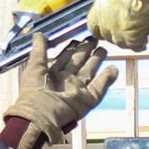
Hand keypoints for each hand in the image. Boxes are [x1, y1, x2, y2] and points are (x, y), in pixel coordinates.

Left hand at [5, 34, 117, 148]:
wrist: (41, 115)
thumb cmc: (35, 91)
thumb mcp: (34, 66)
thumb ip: (39, 50)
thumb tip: (38, 33)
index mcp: (53, 73)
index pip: (65, 57)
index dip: (72, 47)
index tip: (78, 37)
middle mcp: (67, 80)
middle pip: (80, 62)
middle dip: (86, 51)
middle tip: (94, 39)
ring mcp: (78, 90)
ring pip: (90, 72)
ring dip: (97, 60)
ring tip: (104, 49)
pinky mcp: (87, 100)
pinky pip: (99, 88)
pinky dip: (106, 79)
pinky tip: (114, 68)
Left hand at [87, 0, 148, 50]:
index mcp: (96, 14)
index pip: (95, 28)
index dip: (103, 27)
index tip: (109, 25)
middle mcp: (104, 26)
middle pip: (109, 38)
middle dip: (117, 34)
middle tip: (126, 28)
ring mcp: (118, 34)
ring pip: (123, 44)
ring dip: (129, 40)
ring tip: (137, 34)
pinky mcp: (133, 38)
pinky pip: (137, 46)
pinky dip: (141, 44)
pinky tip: (144, 41)